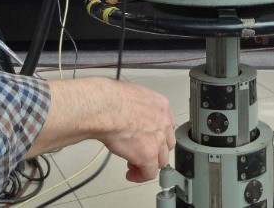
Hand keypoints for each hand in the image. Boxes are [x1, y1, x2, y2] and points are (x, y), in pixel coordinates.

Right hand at [29, 77, 175, 181]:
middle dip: (155, 150)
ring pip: (161, 160)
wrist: (106, 108)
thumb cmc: (111, 99)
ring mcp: (158, 141)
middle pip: (166, 144)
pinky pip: (149, 173)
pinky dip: (140, 176)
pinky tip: (131, 174)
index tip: (148, 140)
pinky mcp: (148, 156)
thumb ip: (138, 108)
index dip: (157, 136)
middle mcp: (164, 123)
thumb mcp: (132, 97)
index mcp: (161, 106)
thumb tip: (130, 114)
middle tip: (140, 152)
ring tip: (134, 165)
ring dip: (149, 164)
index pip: (167, 126)